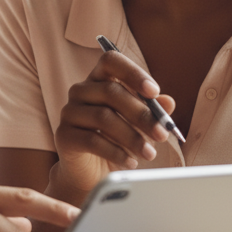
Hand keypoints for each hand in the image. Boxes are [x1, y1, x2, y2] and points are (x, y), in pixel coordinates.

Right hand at [52, 48, 175, 197]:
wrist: (92, 171)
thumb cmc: (118, 140)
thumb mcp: (139, 124)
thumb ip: (152, 111)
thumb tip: (168, 102)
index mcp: (99, 79)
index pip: (111, 61)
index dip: (133, 73)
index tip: (154, 92)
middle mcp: (80, 91)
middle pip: (111, 91)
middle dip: (142, 114)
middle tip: (162, 134)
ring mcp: (69, 112)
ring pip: (103, 118)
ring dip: (132, 137)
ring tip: (150, 153)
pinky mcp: (64, 135)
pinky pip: (92, 141)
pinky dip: (116, 152)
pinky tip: (131, 161)